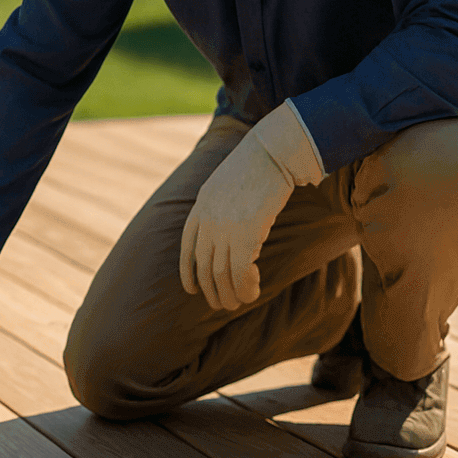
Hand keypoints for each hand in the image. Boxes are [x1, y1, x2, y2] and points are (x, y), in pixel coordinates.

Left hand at [180, 102, 324, 312]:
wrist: (272, 153)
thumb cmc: (255, 166)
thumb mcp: (224, 186)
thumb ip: (218, 207)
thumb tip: (226, 229)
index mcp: (199, 210)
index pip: (186, 250)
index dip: (188, 274)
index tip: (193, 290)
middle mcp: (207, 223)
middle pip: (204, 269)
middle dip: (213, 292)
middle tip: (224, 304)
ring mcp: (224, 230)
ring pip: (222, 276)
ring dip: (231, 295)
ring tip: (241, 302)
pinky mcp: (246, 236)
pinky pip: (241, 273)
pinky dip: (245, 287)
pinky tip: (253, 291)